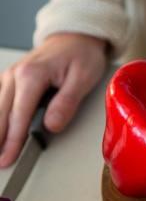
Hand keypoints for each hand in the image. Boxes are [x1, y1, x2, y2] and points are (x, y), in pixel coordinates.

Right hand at [0, 33, 106, 166]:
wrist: (77, 37)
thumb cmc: (82, 55)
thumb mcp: (83, 78)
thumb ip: (67, 102)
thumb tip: (52, 125)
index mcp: (32, 75)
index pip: (19, 114)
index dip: (14, 140)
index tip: (9, 157)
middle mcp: (15, 74)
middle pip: (2, 114)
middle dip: (0, 141)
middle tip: (1, 163)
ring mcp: (10, 76)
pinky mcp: (11, 79)